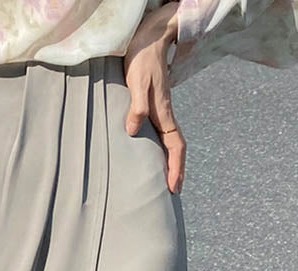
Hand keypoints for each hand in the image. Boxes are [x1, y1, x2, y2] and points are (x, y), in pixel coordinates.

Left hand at [123, 2, 185, 193]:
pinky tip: (152, 157)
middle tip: (173, 191)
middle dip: (176, 171)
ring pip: (169, 143)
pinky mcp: (153, 107)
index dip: (176, 168)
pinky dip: (160, 150)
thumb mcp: (137, 82)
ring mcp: (160, 112)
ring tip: (165, 181)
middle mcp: (165, 115)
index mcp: (164, 113)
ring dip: (170, 162)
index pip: (176, 146)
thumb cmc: (142, 59)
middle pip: (176, 149)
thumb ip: (137, 107)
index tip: (174, 187)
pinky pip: (160, 135)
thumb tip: (134, 131)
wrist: (148, 39)